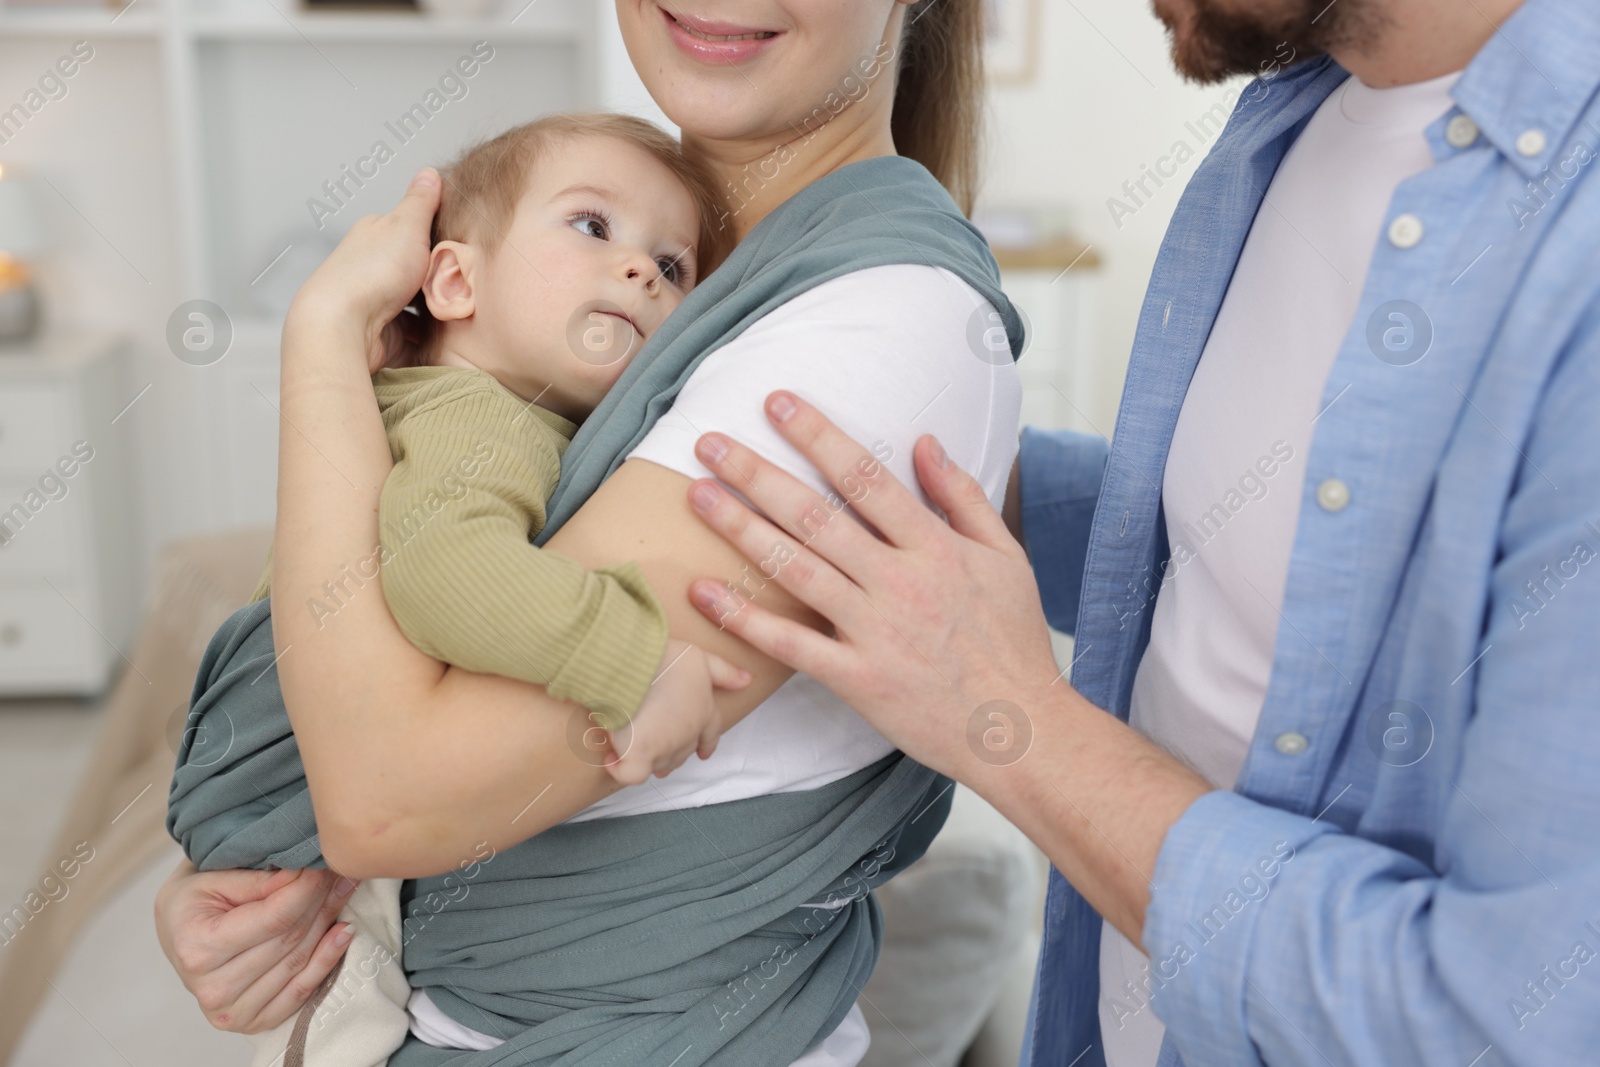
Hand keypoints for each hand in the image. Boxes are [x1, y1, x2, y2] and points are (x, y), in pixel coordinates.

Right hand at [153, 859, 359, 1032]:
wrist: (176, 931)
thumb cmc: (194, 899)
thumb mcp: (215, 877)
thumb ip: (262, 880)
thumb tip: (310, 872)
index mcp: (198, 949)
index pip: (275, 918)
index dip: (308, 889)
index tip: (326, 864)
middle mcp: (213, 988)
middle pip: (291, 940)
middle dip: (322, 901)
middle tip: (341, 872)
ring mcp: (232, 1012)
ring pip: (300, 961)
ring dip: (329, 923)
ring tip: (344, 890)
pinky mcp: (252, 1022)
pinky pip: (301, 991)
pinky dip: (327, 960)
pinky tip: (344, 932)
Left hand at [286, 167, 441, 373]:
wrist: (343, 326)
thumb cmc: (372, 272)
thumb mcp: (406, 225)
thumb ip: (421, 202)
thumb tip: (429, 173)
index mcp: (374, 234)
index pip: (412, 231)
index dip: (438, 239)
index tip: (460, 249)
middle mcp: (371, 265)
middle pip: (417, 269)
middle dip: (440, 277)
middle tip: (462, 282)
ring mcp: (375, 300)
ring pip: (418, 302)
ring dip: (436, 307)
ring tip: (458, 309)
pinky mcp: (381, 332)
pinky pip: (414, 331)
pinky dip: (429, 334)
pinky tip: (443, 334)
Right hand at [603, 639, 749, 785]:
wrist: (632, 663)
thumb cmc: (663, 656)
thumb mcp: (699, 657)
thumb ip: (723, 672)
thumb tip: (748, 681)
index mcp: (704, 711)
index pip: (711, 734)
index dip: (707, 744)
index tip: (703, 753)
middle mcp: (688, 733)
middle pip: (683, 752)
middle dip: (672, 752)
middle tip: (655, 747)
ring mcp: (665, 747)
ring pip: (659, 763)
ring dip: (648, 757)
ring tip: (630, 746)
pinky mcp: (639, 755)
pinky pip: (631, 773)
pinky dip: (621, 768)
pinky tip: (612, 758)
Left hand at [682, 391, 1061, 778]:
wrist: (1020, 729)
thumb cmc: (1014, 642)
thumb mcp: (1006, 557)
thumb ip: (963, 497)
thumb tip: (927, 441)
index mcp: (935, 547)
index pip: (865, 476)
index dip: (818, 435)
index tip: (778, 404)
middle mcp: (899, 582)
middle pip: (816, 515)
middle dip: (758, 473)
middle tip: (710, 443)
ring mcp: (875, 631)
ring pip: (796, 569)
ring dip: (741, 529)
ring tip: (698, 495)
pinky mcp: (857, 679)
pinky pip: (790, 645)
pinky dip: (745, 619)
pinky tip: (703, 593)